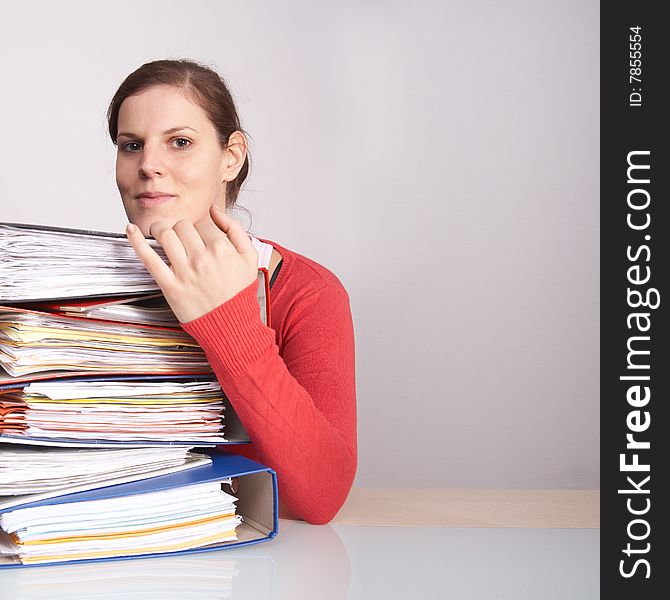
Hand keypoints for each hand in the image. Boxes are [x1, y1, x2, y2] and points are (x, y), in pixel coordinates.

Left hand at [126, 205, 258, 322]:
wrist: (231, 325)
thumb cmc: (239, 292)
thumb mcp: (249, 257)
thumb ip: (235, 228)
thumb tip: (214, 210)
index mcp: (222, 249)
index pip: (203, 222)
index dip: (201, 228)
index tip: (201, 237)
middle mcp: (202, 258)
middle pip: (183, 226)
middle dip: (182, 229)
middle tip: (183, 239)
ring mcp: (184, 272)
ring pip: (165, 235)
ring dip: (161, 229)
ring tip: (163, 234)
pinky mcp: (170, 286)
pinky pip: (149, 258)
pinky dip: (136, 242)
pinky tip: (130, 230)